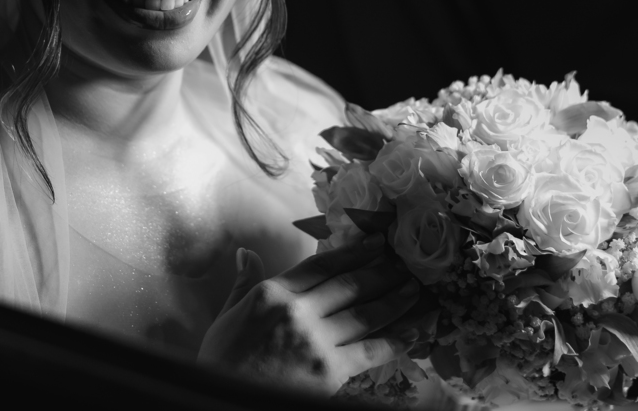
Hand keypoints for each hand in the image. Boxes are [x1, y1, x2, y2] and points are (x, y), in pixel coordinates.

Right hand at [197, 233, 424, 393]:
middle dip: (381, 272)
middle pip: (349, 285)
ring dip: (395, 300)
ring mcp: (316, 341)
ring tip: (415, 290)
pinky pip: (371, 350)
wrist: (223, 400)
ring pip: (365, 314)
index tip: (376, 243)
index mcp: (273, 293)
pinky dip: (396, 339)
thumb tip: (245, 252)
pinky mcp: (329, 372)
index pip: (321, 265)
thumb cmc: (222, 361)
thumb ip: (245, 282)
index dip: (353, 252)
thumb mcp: (228, 315)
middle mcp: (298, 311)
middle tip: (404, 263)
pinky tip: (414, 330)